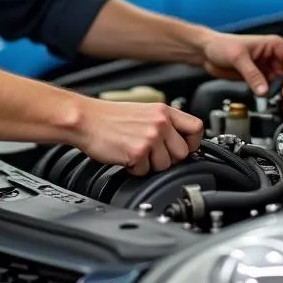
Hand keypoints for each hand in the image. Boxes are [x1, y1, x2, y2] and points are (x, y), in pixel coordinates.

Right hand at [75, 99, 203, 175]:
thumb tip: (180, 142)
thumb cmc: (109, 117)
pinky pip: (146, 172)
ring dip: (150, 165)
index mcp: (163, 111)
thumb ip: (164, 124)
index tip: (183, 148)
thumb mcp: (144, 111)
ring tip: (135, 153)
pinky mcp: (138, 152)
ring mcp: (150, 137)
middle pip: (183, 153)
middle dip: (168, 159)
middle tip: (151, 154)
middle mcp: (160, 123)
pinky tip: (126, 157)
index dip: (192, 143)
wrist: (86, 119)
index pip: (197, 128)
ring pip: (165, 166)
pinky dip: (135, 169)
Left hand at [198, 31, 282, 110]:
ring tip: (282, 104)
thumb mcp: (238, 58)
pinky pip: (272, 89)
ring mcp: (267, 68)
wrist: (207, 52)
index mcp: (273, 45)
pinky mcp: (260, 78)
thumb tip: (263, 90)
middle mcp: (273, 57)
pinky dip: (275, 97)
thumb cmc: (221, 45)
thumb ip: (252, 75)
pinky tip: (272, 103)